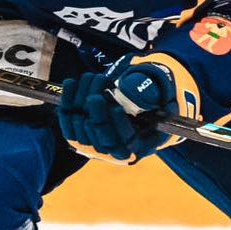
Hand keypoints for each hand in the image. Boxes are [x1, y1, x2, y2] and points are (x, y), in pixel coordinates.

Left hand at [58, 59, 176, 162]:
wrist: (136, 106)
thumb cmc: (154, 101)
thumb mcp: (162, 97)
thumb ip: (152, 95)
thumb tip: (138, 95)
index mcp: (141, 146)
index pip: (127, 143)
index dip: (120, 127)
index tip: (117, 108)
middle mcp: (116, 150)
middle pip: (102, 140)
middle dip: (98, 117)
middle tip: (96, 96)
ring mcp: (95, 144)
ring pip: (82, 129)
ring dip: (83, 103)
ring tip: (89, 78)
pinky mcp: (79, 134)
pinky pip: (68, 122)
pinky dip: (68, 101)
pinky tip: (71, 82)